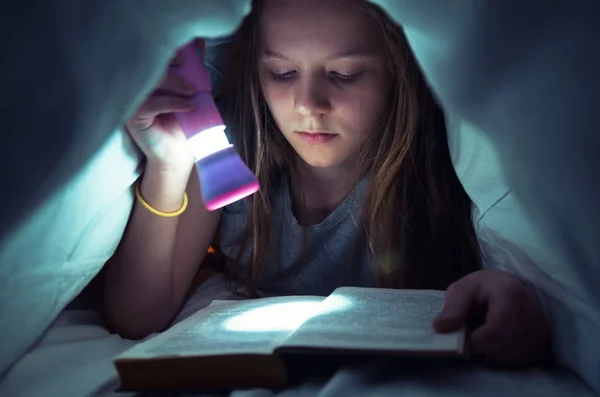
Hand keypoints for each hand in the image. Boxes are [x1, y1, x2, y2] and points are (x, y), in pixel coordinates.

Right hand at [126, 51, 197, 170]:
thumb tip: (200, 42)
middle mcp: (134, 85)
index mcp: (146, 76)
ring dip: (174, 83)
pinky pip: (151, 103)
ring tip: (191, 92)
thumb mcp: (190, 91)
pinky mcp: (131, 116)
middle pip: (147, 64)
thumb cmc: (183, 122)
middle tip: (188, 73)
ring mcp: (131, 100)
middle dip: (168, 64)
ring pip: (149, 81)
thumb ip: (192, 69)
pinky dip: (173, 102)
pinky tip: (188, 105)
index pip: (149, 55)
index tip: (183, 58)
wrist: (178, 153)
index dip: (164, 51)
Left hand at [433, 269, 551, 367]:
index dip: (474, 341)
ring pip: (508, 359)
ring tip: (484, 337)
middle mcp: (533, 315)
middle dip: (479, 349)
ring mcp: (541, 332)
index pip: (495, 331)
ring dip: (490, 355)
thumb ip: (452, 307)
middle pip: (502, 349)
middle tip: (471, 337)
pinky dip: (502, 358)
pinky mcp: (543, 346)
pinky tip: (496, 343)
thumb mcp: (463, 289)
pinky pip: (518, 363)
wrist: (510, 288)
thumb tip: (440, 328)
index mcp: (511, 294)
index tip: (462, 340)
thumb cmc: (484, 289)